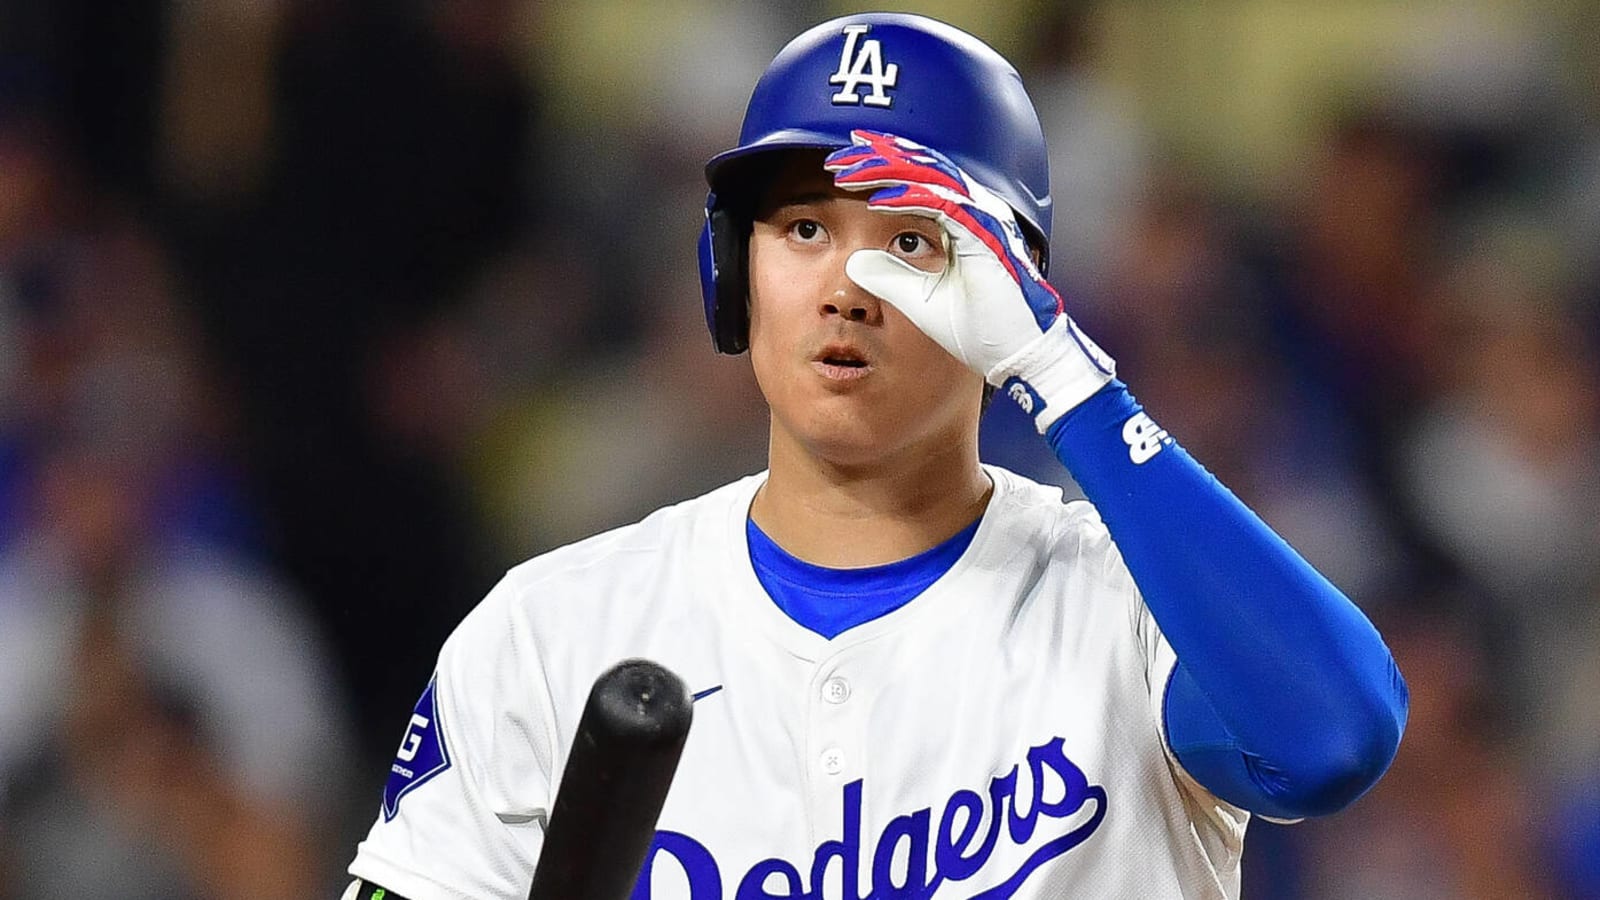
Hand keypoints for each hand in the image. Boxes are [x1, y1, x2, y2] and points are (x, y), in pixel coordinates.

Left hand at [824, 130, 1114, 431]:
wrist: (1019, 354)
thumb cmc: (983, 329)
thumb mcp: (918, 299)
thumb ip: (888, 275)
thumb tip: (854, 261)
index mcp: (965, 220)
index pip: (919, 181)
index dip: (883, 167)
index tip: (845, 164)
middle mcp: (977, 211)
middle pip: (922, 168)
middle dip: (878, 158)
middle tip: (840, 156)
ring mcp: (985, 219)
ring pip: (930, 178)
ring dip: (887, 171)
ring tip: (849, 171)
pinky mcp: (986, 235)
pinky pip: (942, 206)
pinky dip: (909, 199)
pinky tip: (878, 200)